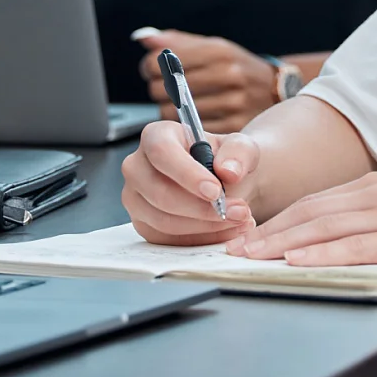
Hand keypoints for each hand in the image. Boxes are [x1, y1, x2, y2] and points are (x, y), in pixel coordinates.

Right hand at [120, 119, 257, 246]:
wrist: (225, 183)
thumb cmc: (226, 160)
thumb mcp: (241, 148)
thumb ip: (238, 153)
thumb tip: (228, 171)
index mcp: (156, 136)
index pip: (162, 152)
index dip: (187, 174)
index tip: (215, 191)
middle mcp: (138, 166)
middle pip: (160, 192)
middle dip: (202, 208)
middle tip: (239, 211)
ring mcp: (136, 198)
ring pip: (164, 221)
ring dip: (206, 226)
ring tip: (239, 220)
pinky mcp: (144, 225)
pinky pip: (168, 240)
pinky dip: (201, 239)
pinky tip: (226, 231)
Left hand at [135, 28, 278, 133]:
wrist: (275, 90)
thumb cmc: (236, 67)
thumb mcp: (213, 47)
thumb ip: (177, 43)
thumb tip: (143, 38)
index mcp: (219, 52)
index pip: (159, 62)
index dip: (150, 67)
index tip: (154, 69)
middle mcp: (229, 75)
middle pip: (163, 89)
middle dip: (159, 89)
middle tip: (168, 90)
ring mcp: (233, 103)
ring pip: (173, 114)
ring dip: (170, 111)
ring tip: (182, 105)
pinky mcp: (234, 128)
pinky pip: (190, 133)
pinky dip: (186, 130)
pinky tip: (194, 120)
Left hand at [227, 172, 376, 266]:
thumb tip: (346, 238)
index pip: (313, 203)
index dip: (276, 220)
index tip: (247, 235)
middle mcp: (376, 196)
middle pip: (307, 213)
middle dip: (265, 231)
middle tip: (231, 248)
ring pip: (322, 228)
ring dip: (280, 243)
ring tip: (249, 257)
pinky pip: (354, 247)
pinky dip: (320, 253)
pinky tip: (297, 261)